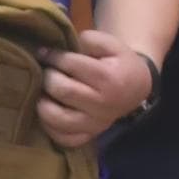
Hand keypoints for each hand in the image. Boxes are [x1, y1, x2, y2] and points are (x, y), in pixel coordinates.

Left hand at [37, 28, 160, 150]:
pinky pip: (63, 138)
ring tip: (42, 92)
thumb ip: (90, 40)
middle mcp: (102, 105)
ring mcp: (95, 124)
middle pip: (62, 91)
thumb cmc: (119, 63)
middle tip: (45, 71)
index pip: (71, 65)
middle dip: (48, 77)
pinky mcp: (89, 136)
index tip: (43, 52)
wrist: (136, 88)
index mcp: (109, 79)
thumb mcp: (112, 44)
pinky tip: (49, 111)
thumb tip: (65, 46)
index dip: (52, 56)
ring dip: (43, 103)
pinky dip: (50, 127)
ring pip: (58, 118)